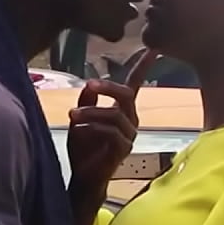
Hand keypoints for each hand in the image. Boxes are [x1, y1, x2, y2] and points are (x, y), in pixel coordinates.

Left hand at [67, 51, 157, 188]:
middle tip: (88, 84)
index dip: (142, 66)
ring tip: (71, 114)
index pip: (135, 84)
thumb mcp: (80, 119)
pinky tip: (77, 129)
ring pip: (115, 114)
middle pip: (127, 95)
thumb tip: (89, 86)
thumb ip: (86, 102)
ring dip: (91, 111)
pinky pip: (110, 131)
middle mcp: (131, 120)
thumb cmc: (83, 148)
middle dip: (108, 87)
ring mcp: (129, 135)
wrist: (84, 176)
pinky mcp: (123, 148)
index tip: (152, 48)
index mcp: (123, 110)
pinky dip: (92, 127)